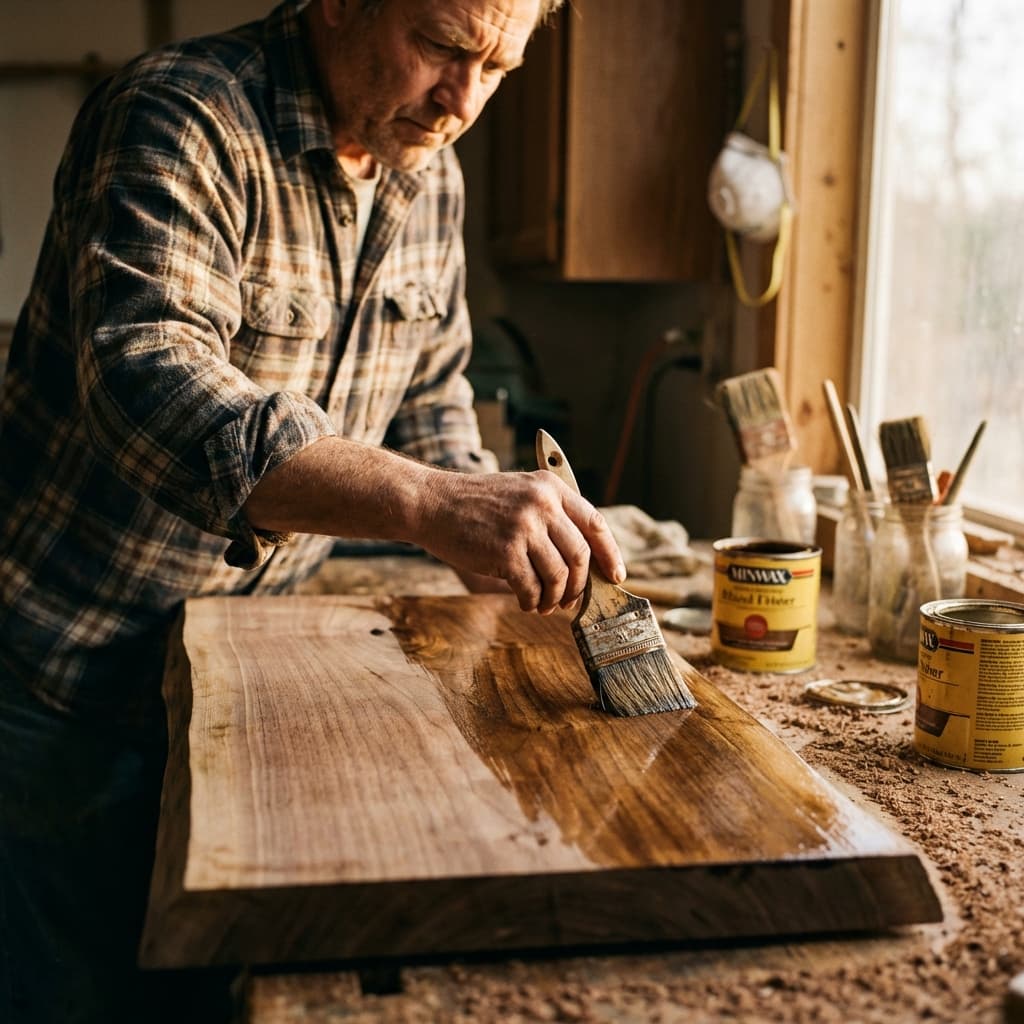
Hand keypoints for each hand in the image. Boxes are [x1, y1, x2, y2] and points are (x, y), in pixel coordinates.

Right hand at [412, 469, 625, 613]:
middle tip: (571, 601)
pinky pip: (532, 587)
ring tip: (544, 604)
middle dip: (579, 586)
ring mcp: (524, 526)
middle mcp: (542, 504)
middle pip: (580, 556)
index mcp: (551, 488)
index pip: (595, 524)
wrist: (432, 503)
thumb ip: (551, 516)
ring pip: (559, 576)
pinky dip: (533, 601)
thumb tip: (583, 562)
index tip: (615, 576)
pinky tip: (527, 602)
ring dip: (555, 598)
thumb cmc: (475, 504)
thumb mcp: (520, 493)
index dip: (610, 555)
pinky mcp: (505, 550)